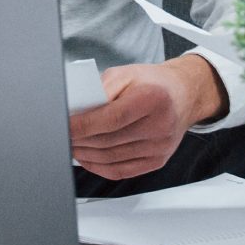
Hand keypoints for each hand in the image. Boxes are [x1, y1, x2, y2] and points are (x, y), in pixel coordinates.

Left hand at [69, 55, 224, 179]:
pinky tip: (87, 158)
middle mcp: (160, 125)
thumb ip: (100, 90)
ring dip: (86, 155)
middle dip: (80, 140)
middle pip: (109, 140)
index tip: (64, 127)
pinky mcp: (158, 161)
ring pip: (112, 158)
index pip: (111, 118)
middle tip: (62, 136)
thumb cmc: (152, 82)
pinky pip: (122, 171)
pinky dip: (99, 167)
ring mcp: (160, 147)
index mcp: (153, 98)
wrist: (183, 95)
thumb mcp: (125, 74)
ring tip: (71, 146)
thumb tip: (76, 110)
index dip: (83, 126)